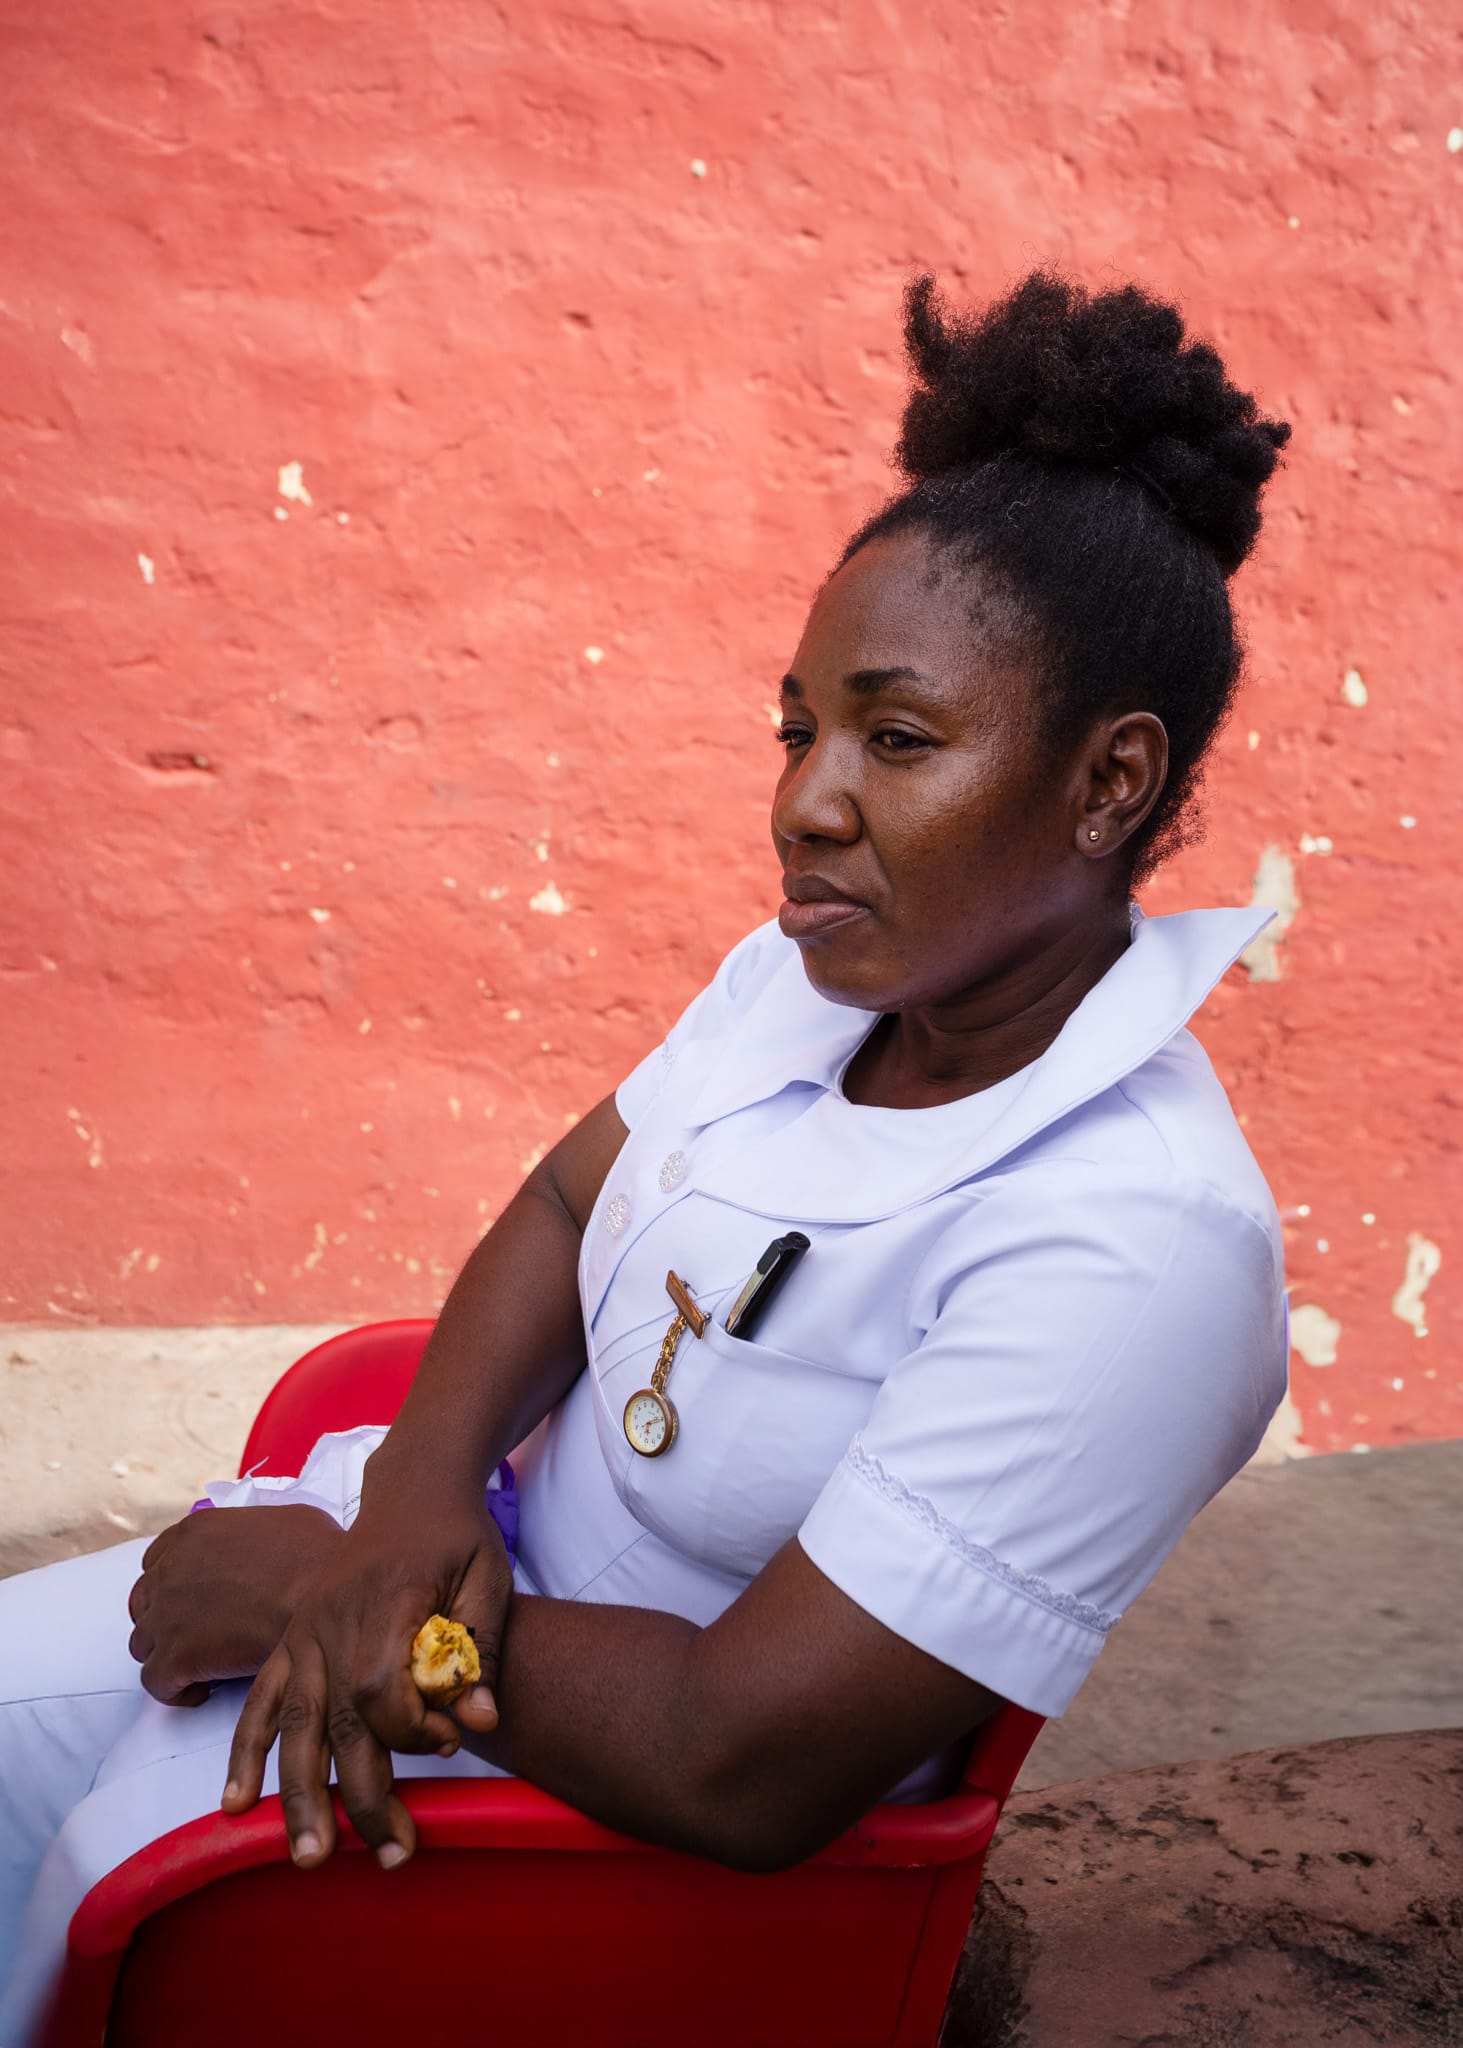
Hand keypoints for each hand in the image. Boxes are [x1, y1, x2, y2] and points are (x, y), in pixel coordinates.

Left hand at [128, 1505, 344, 1706]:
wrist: (320, 1594)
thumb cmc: (317, 1556)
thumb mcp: (286, 1518)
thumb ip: (252, 1529)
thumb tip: (264, 1543)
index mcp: (194, 1533)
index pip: (156, 1559)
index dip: (173, 1581)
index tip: (191, 1598)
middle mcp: (171, 1570)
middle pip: (143, 1602)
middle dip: (164, 1618)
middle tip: (195, 1632)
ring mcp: (167, 1615)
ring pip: (142, 1643)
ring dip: (166, 1653)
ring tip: (200, 1663)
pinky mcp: (176, 1657)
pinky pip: (155, 1681)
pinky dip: (175, 1689)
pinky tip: (202, 1690)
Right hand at [222, 1488, 510, 1870]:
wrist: (413, 1485)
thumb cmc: (458, 1533)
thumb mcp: (489, 1576)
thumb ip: (483, 1648)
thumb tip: (480, 1722)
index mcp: (385, 1600)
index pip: (381, 1689)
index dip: (411, 1731)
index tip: (446, 1740)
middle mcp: (333, 1621)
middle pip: (338, 1721)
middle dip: (362, 1797)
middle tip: (392, 1857)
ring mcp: (305, 1631)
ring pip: (294, 1722)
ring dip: (299, 1794)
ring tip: (308, 1856)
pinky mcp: (292, 1638)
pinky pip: (260, 1698)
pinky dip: (246, 1750)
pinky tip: (237, 1802)